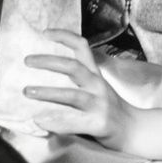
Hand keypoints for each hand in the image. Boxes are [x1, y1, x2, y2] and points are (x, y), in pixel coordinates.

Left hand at [23, 29, 137, 152]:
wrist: (134, 130)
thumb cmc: (109, 108)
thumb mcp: (97, 87)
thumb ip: (79, 79)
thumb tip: (48, 71)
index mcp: (95, 74)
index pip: (82, 47)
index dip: (64, 36)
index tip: (45, 33)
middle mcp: (98, 85)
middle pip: (74, 67)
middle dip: (49, 61)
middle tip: (27, 60)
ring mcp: (100, 105)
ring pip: (72, 95)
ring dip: (48, 92)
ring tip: (28, 90)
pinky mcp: (99, 124)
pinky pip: (75, 122)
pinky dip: (56, 122)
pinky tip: (40, 120)